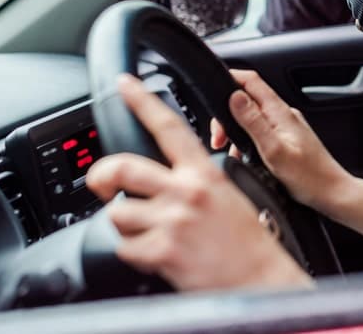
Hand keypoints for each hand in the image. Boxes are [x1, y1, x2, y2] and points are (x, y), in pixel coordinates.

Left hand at [86, 74, 309, 291]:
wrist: (261, 278)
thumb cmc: (249, 240)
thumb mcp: (230, 194)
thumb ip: (196, 181)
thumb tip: (164, 178)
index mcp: (204, 173)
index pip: (169, 127)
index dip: (143, 101)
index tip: (125, 84)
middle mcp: (187, 192)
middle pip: (122, 167)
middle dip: (101, 177)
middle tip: (101, 185)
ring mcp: (172, 221)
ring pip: (116, 212)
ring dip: (124, 224)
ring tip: (146, 232)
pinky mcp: (162, 251)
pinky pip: (124, 247)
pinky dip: (133, 252)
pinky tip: (155, 254)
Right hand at [210, 69, 352, 214]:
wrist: (332, 193)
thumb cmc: (309, 177)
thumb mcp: (274, 150)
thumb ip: (253, 122)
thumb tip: (235, 97)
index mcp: (281, 112)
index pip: (252, 81)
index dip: (231, 78)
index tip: (213, 88)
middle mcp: (284, 115)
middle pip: (248, 100)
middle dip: (227, 115)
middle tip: (219, 138)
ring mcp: (286, 127)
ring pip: (252, 118)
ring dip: (236, 131)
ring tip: (231, 152)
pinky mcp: (286, 139)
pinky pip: (260, 132)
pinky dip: (247, 142)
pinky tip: (245, 159)